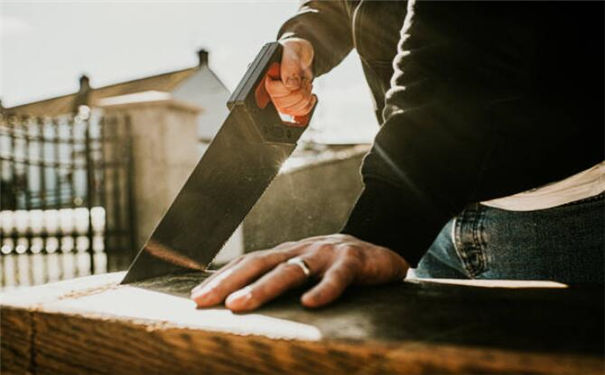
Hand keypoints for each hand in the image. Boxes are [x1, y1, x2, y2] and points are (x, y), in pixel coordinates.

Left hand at [190, 234, 408, 311]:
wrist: (381, 250)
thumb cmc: (334, 265)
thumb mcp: (304, 270)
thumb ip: (278, 280)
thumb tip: (241, 302)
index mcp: (286, 253)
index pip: (248, 262)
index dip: (222, 277)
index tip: (196, 297)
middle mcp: (300, 250)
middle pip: (260, 264)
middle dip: (229, 282)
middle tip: (204, 301)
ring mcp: (325, 254)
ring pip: (291, 270)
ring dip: (263, 287)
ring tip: (240, 304)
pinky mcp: (352, 261)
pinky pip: (337, 277)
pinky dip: (324, 290)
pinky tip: (310, 304)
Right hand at [265, 38, 316, 116]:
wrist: (302, 56)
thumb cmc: (294, 50)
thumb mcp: (292, 51)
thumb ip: (290, 65)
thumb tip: (290, 85)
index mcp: (262, 74)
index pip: (272, 90)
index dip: (288, 86)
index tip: (296, 77)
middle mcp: (266, 89)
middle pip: (281, 104)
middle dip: (299, 92)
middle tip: (303, 80)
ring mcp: (275, 99)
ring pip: (290, 110)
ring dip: (304, 98)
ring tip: (305, 84)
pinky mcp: (286, 105)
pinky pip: (297, 114)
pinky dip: (307, 105)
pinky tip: (309, 95)